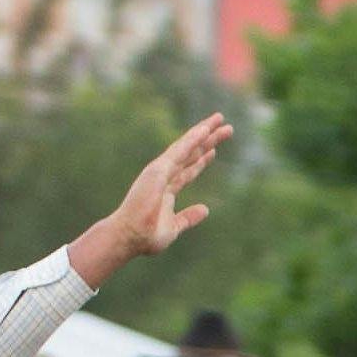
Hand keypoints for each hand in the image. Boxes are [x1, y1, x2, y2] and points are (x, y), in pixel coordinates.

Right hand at [70, 114, 232, 282]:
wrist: (130, 237)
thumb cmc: (146, 236)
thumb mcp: (174, 227)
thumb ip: (188, 217)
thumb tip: (205, 209)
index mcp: (167, 189)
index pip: (189, 170)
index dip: (202, 159)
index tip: (214, 149)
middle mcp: (164, 176)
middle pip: (191, 154)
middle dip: (208, 140)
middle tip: (226, 127)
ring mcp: (161, 171)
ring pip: (187, 146)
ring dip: (204, 132)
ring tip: (220, 119)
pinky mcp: (159, 169)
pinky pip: (179, 151)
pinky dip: (192, 139)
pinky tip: (204, 130)